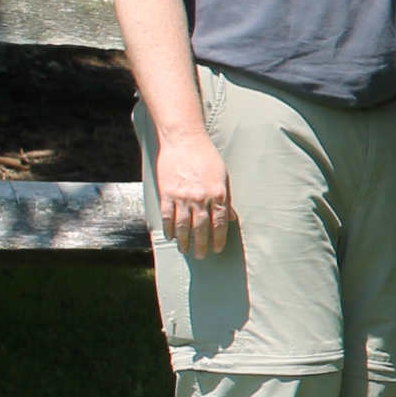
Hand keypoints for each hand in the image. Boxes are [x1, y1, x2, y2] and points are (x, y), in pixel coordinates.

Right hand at [154, 127, 233, 257]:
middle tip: (202, 256)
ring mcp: (182, 196)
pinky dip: (169, 228)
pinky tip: (170, 236)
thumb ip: (225, 197)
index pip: (220, 223)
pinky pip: (167, 216)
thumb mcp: (222, 176)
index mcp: (218, 194)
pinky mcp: (166, 193)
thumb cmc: (206, 156)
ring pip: (183, 225)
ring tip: (185, 250)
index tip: (217, 249)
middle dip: (202, 245)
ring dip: (184, 240)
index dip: (218, 239)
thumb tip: (229, 218)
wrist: (184, 140)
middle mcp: (200, 198)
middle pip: (201, 228)